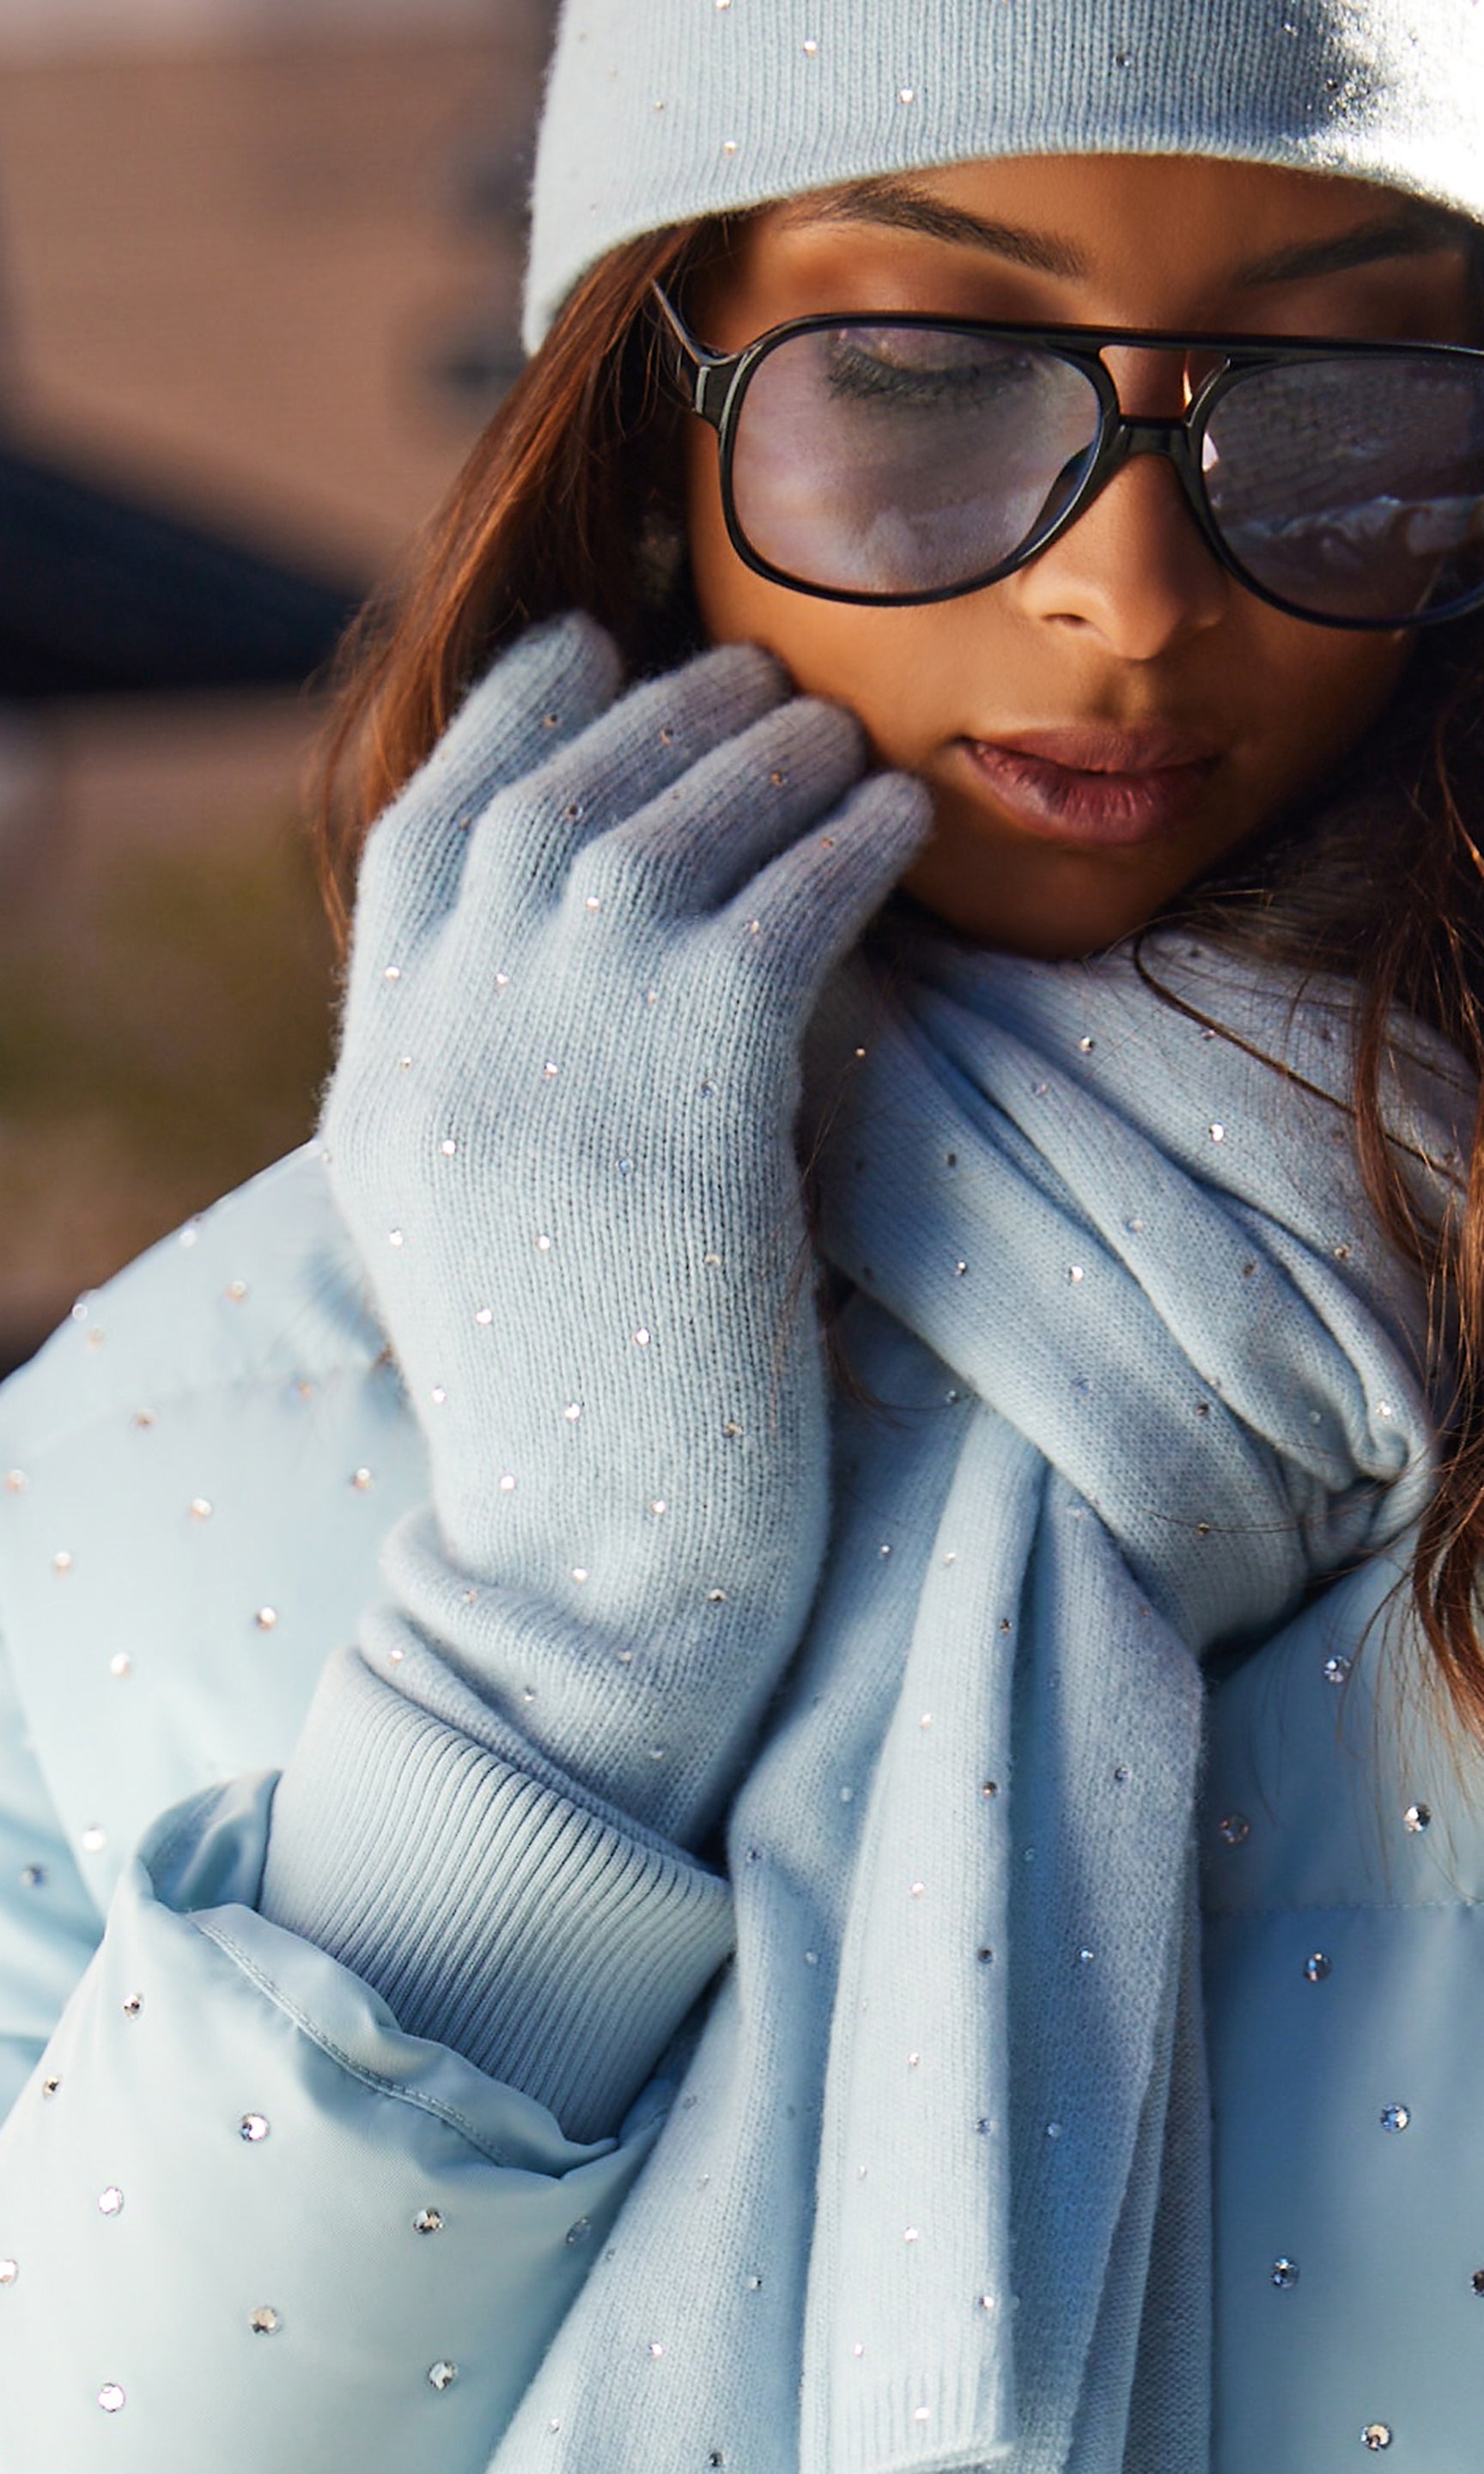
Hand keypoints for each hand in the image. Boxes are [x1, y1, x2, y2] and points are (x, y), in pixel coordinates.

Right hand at [323, 613, 930, 1839]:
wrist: (597, 1571)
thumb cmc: (568, 1425)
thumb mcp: (468, 1233)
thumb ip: (491, 1082)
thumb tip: (586, 950)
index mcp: (384, 1076)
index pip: (427, 831)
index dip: (511, 719)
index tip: (587, 649)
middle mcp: (453, 1035)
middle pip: (557, 795)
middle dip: (661, 715)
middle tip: (752, 681)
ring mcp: (564, 1047)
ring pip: (674, 818)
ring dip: (769, 757)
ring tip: (841, 739)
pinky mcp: (696, 1079)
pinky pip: (789, 892)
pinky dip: (850, 840)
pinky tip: (899, 823)